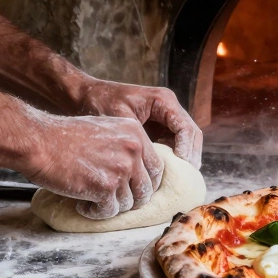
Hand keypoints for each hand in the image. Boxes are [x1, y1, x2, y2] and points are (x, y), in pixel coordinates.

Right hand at [24, 115, 163, 219]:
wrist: (40, 141)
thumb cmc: (65, 136)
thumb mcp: (106, 130)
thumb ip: (126, 147)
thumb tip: (139, 173)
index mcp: (136, 133)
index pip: (156, 168)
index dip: (146, 183)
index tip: (133, 190)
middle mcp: (134, 150)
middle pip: (146, 189)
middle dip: (130, 199)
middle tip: (111, 200)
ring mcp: (121, 169)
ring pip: (128, 203)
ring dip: (110, 206)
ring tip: (91, 199)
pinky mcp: (105, 187)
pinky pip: (110, 212)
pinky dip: (95, 213)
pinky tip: (82, 204)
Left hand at [72, 78, 203, 167]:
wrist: (84, 96)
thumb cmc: (100, 102)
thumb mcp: (120, 119)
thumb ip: (138, 138)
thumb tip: (153, 164)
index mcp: (163, 101)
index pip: (186, 128)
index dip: (187, 149)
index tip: (181, 167)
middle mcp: (168, 109)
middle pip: (192, 136)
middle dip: (190, 157)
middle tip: (184, 180)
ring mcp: (165, 120)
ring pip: (186, 142)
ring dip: (184, 161)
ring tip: (178, 182)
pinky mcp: (158, 130)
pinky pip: (172, 146)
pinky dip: (172, 161)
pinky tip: (164, 177)